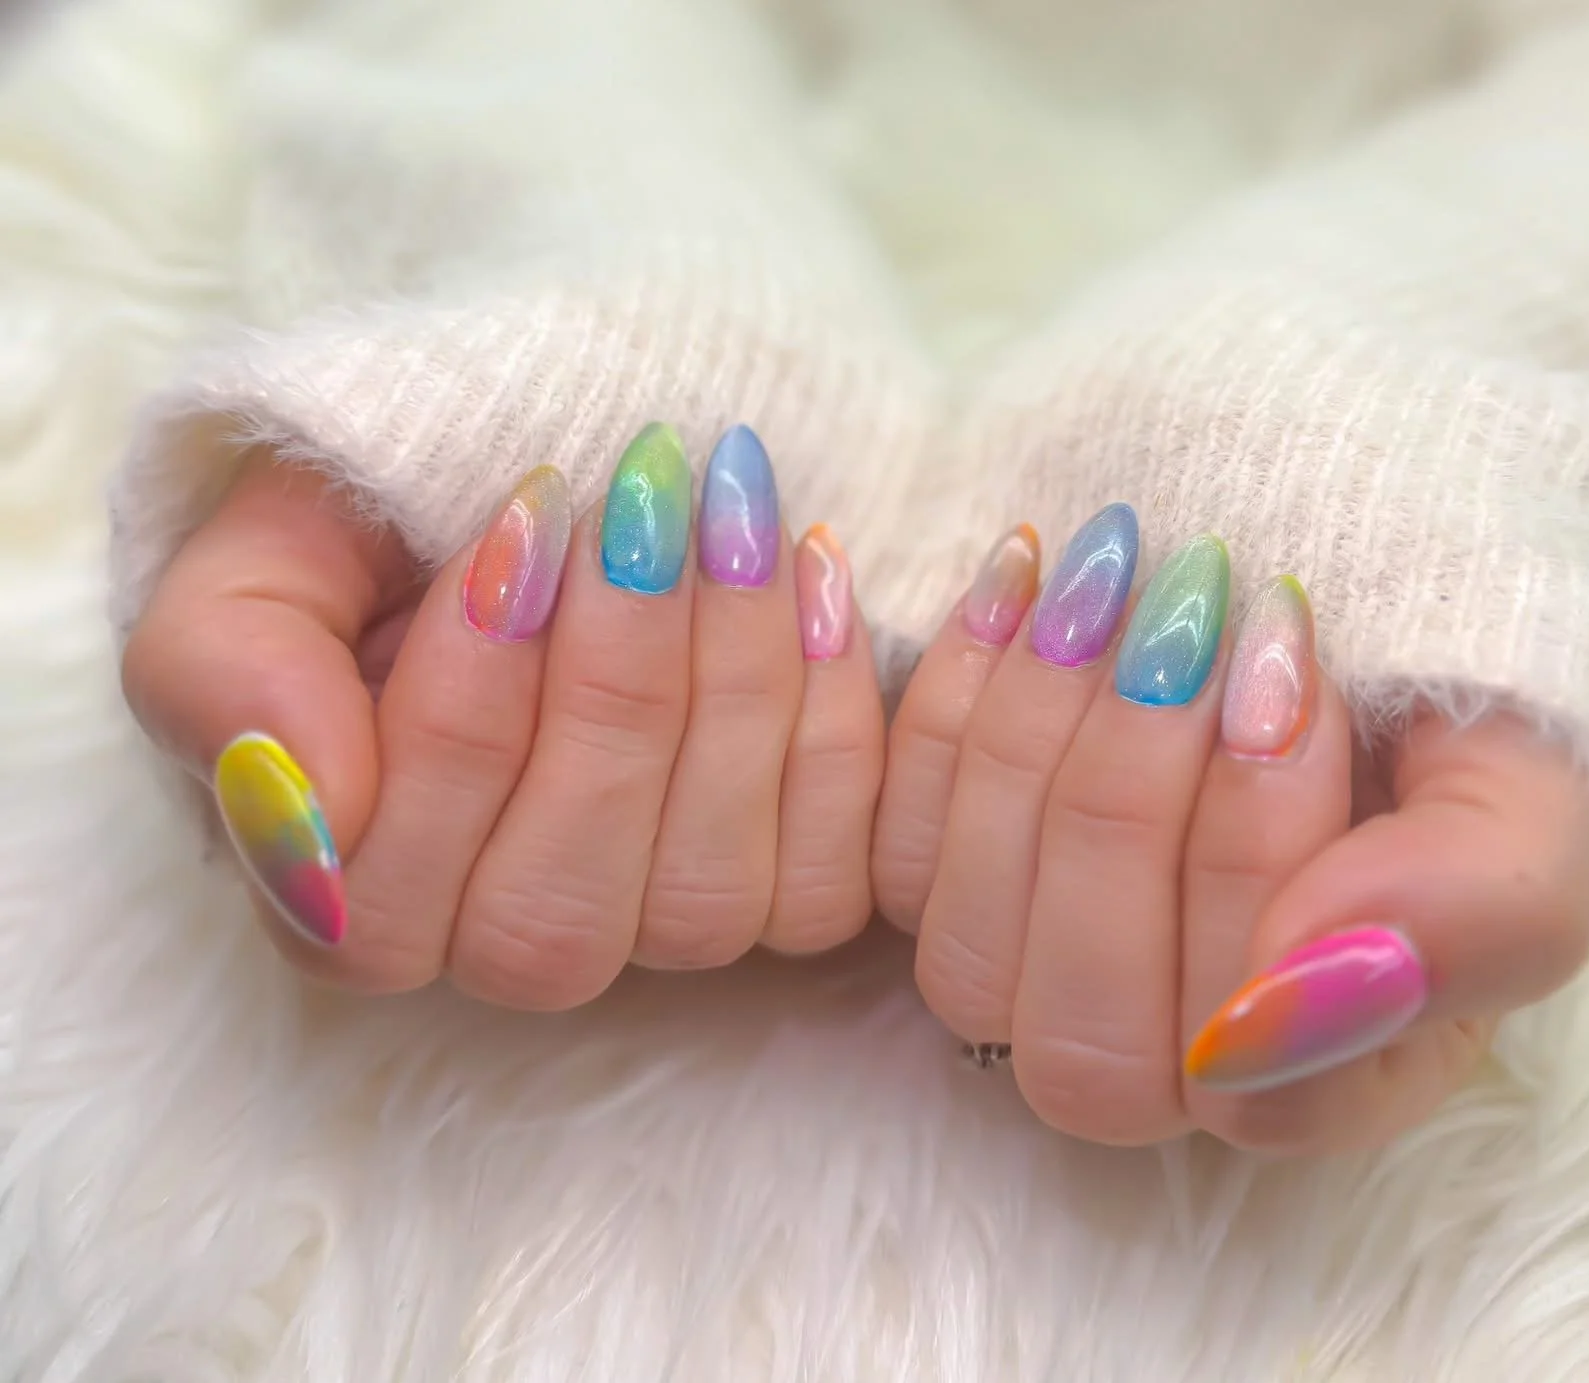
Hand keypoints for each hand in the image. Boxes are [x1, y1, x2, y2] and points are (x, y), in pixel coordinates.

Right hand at [122, 424, 884, 1004]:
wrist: (548, 485)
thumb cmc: (381, 535)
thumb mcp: (257, 563)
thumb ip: (229, 676)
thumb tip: (310, 805)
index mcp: (353, 902)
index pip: (386, 906)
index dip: (459, 720)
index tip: (516, 522)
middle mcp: (508, 944)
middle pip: (555, 915)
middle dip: (610, 692)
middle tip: (638, 501)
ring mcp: (655, 935)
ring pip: (704, 897)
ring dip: (730, 685)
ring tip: (729, 512)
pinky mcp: (789, 895)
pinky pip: (832, 870)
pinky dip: (833, 712)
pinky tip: (815, 568)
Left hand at [873, 503, 1588, 1151]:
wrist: (1339, 589)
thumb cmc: (1452, 709)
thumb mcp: (1533, 792)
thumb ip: (1484, 914)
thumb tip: (1293, 996)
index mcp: (1329, 1085)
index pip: (1248, 1073)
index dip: (1254, 864)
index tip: (1295, 667)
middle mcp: (1172, 1068)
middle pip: (1089, 1041)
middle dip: (1131, 803)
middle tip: (1197, 615)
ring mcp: (1044, 990)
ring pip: (968, 962)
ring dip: (1036, 743)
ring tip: (1115, 574)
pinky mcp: (942, 891)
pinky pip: (885, 854)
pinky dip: (948, 701)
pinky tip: (1022, 572)